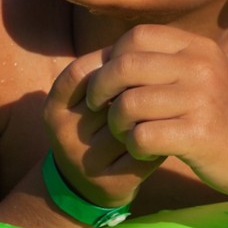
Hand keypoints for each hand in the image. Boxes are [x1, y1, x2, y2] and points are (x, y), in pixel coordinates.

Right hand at [43, 45, 163, 209]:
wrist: (81, 186)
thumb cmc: (91, 126)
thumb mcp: (82, 100)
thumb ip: (103, 72)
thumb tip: (139, 41)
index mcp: (54, 108)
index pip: (81, 72)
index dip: (111, 63)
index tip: (135, 61)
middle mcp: (64, 135)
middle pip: (110, 99)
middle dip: (140, 88)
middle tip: (165, 79)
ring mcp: (86, 162)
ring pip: (131, 125)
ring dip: (155, 112)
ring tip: (173, 101)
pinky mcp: (112, 183)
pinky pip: (145, 151)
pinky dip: (162, 137)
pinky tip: (172, 127)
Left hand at [82, 25, 227, 197]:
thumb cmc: (220, 114)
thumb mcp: (199, 75)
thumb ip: (159, 63)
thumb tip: (99, 61)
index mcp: (197, 47)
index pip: (136, 37)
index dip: (111, 58)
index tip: (106, 81)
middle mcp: (200, 67)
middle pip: (125, 67)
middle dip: (100, 88)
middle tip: (99, 107)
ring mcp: (201, 100)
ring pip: (128, 104)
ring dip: (116, 123)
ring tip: (124, 132)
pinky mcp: (200, 135)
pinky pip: (143, 136)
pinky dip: (134, 146)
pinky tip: (143, 150)